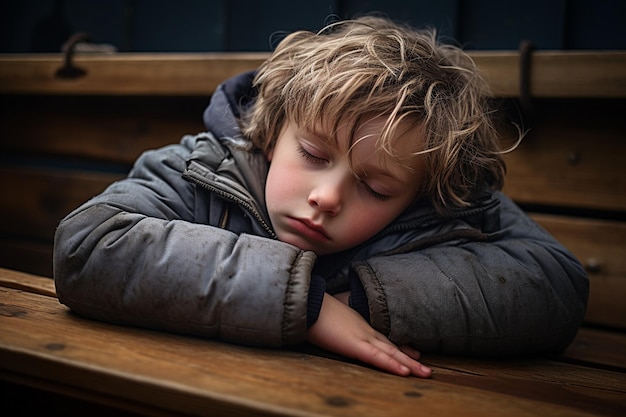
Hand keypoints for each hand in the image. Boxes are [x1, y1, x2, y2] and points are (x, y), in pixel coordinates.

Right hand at [307, 293, 431, 377]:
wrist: (308, 303)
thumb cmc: (315, 309)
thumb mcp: (332, 318)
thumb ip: (339, 324)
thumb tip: (336, 328)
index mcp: (360, 326)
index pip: (384, 339)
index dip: (400, 347)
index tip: (415, 352)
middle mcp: (366, 331)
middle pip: (393, 348)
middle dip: (411, 359)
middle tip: (427, 369)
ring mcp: (363, 337)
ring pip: (391, 354)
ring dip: (410, 364)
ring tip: (426, 373)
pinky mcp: (355, 345)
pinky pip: (378, 358)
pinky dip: (392, 365)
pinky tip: (405, 372)